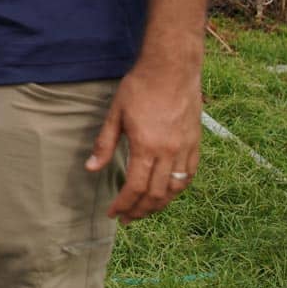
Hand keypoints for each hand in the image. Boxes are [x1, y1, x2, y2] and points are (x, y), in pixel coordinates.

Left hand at [86, 55, 202, 223]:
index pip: (134, 187)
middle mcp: (169, 152)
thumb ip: (104, 144)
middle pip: (155, 194)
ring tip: (144, 210)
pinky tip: (167, 192)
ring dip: (159, 204)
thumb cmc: (139, 87)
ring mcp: (185, 148)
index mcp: (146, 146)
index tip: (113, 213)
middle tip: (127, 218)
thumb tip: (91, 169)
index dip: (123, 205)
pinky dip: (177, 189)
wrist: (172, 68)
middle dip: (140, 211)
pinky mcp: (195, 142)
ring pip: (175, 189)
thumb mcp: (115, 114)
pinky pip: (189, 175)